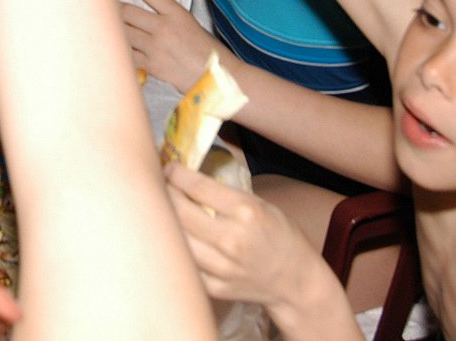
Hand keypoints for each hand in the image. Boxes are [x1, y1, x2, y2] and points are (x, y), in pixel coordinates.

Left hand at [112, 0, 216, 91]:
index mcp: (176, 12)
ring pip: (123, 32)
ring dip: (113, 28)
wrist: (215, 76)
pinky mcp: (151, 66)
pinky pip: (127, 53)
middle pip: (126, 11)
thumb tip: (137, 13)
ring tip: (106, 25)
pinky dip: (119, 49)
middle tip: (103, 5)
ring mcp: (155, 47)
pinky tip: (114, 46)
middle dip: (112, 7)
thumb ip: (165, 15)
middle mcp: (163, 27)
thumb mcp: (188, 22)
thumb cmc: (205, 50)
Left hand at [166, 162, 332, 311]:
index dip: (176, 174)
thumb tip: (190, 177)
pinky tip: (175, 238)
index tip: (168, 168)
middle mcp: (231, 239)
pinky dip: (177, 248)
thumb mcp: (262, 205)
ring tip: (162, 210)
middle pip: (181, 211)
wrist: (295, 281)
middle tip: (160, 186)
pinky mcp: (215, 287)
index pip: (198, 187)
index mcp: (246, 212)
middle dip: (165, 193)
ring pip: (177, 239)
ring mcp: (222, 267)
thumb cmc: (281, 236)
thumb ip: (227, 194)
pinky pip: (185, 264)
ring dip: (166, 221)